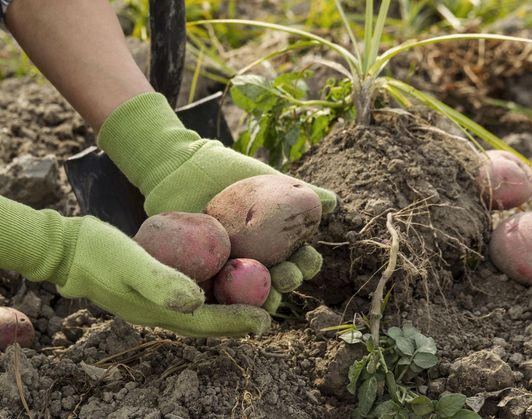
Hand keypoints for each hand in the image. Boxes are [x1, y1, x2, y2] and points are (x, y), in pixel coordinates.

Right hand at [0, 196, 269, 336]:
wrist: (65, 250)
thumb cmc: (97, 253)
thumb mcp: (130, 262)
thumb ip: (161, 282)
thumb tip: (197, 301)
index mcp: (161, 311)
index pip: (208, 321)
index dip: (239, 321)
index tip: (267, 319)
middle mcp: (163, 311)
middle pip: (210, 321)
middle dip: (240, 319)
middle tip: (271, 311)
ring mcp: (158, 300)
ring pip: (203, 310)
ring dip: (229, 307)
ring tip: (256, 298)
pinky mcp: (155, 286)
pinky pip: (191, 293)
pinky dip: (212, 291)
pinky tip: (224, 276)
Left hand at [97, 93, 336, 312]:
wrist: (183, 169)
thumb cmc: (229, 172)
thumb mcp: (266, 179)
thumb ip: (301, 191)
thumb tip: (332, 203)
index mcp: (277, 243)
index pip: (301, 259)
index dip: (307, 263)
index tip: (306, 259)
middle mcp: (258, 260)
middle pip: (280, 280)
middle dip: (288, 282)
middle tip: (286, 277)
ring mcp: (231, 269)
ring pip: (252, 293)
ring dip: (264, 299)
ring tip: (266, 299)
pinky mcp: (203, 275)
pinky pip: (217, 292)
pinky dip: (227, 299)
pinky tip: (232, 302)